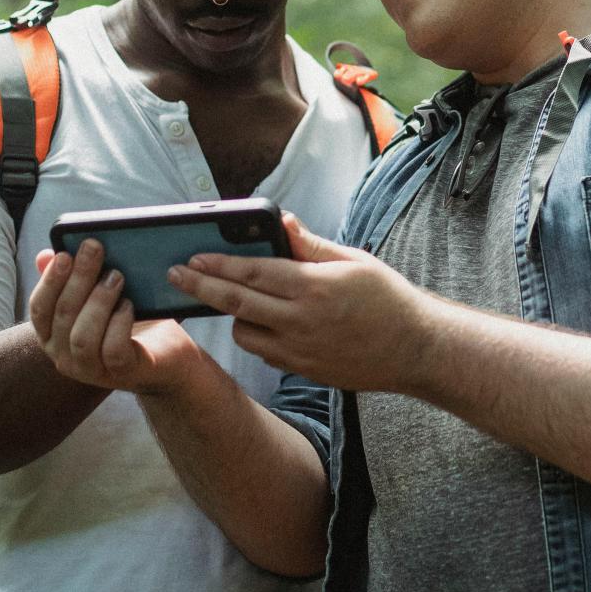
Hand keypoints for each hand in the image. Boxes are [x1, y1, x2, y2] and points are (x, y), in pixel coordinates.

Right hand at [28, 241, 204, 395]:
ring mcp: (91, 370)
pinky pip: (113, 351)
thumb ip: (71, 280)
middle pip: (63, 316)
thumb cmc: (127, 323)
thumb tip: (47, 255)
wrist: (166, 357)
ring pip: (82, 337)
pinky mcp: (121, 373)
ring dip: (98, 302)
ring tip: (116, 276)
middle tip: (95, 249)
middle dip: (78, 279)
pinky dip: (119, 324)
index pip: (39, 309)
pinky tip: (129, 305)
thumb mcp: (98, 298)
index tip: (64, 254)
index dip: (49, 281)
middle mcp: (64, 356)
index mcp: (53, 336)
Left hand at [168, 214, 435, 391]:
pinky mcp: (303, 370)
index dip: (219, 264)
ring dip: (234, 315)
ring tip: (235, 300)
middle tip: (176, 275)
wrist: (414, 349)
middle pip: (237, 303)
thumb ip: (310, 244)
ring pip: (245, 333)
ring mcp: (300, 350)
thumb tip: (280, 221)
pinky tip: (265, 323)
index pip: (253, 272)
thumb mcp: (353, 261)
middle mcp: (302, 320)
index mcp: (314, 287)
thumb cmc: (387, 299)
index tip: (192, 257)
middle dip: (202, 287)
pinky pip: (265, 353)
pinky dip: (258, 336)